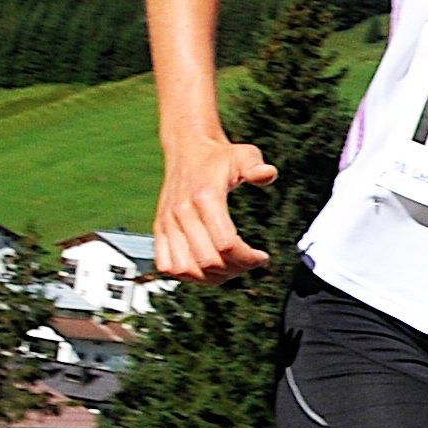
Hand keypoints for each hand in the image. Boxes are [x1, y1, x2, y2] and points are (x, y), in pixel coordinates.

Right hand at [155, 129, 278, 280]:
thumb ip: (255, 165)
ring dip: (210, 277)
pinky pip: (166, 265)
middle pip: (208, 260)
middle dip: (235, 269)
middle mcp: (181, 213)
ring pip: (185, 269)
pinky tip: (206, 268)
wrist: (187, 150)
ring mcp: (167, 223)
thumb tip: (267, 174)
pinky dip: (186, 274)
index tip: (262, 257)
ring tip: (229, 269)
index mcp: (205, 198)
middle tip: (249, 263)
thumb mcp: (243, 154)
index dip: (247, 258)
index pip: (226, 244)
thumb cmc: (218, 157)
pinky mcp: (159, 229)